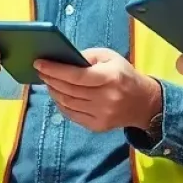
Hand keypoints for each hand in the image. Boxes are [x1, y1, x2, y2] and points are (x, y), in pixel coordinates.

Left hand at [35, 48, 161, 132]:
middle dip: (50, 79)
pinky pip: (72, 115)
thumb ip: (87, 56)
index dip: (55, 70)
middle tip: (41, 71)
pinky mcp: (98, 126)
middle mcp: (106, 98)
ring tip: (48, 82)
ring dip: (53, 91)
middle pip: (69, 90)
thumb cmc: (123, 75)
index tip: (39, 64)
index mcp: (110, 77)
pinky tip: (58, 95)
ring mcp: (101, 114)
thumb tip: (64, 60)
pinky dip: (61, 104)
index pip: (76, 75)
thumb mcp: (110, 57)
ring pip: (67, 103)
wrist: (143, 103)